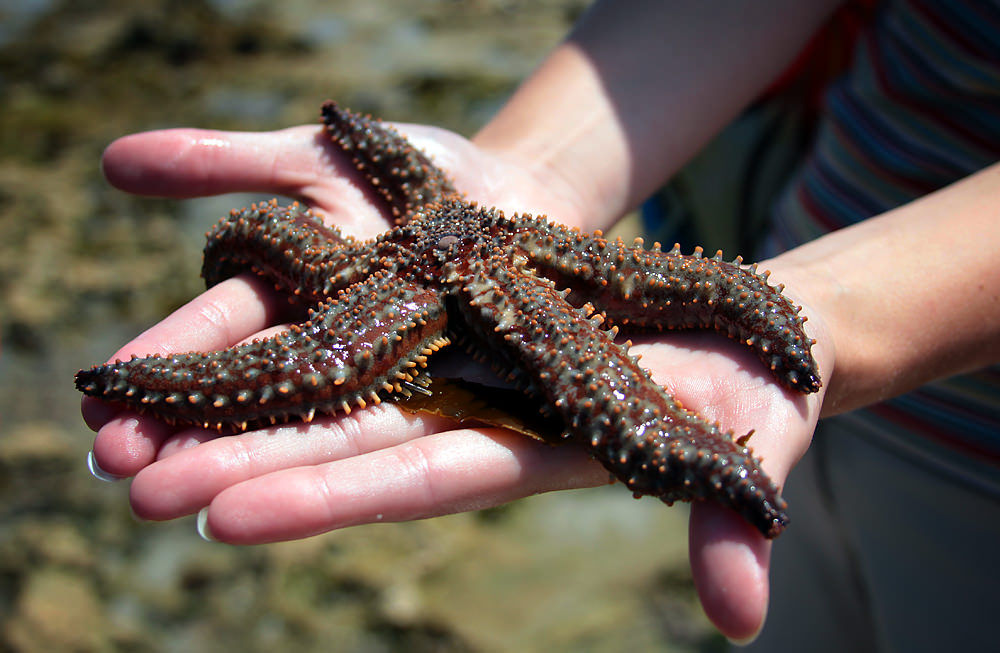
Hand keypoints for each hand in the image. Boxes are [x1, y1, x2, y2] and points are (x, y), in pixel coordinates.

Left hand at [83, 117, 830, 641]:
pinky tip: (227, 322)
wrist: (739, 341)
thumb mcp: (747, 462)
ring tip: (146, 421)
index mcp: (531, 451)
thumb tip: (742, 622)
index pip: (416, 481)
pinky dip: (307, 320)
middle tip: (134, 481)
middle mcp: (483, 411)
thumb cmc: (749, 406)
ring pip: (348, 377)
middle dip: (247, 462)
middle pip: (350, 439)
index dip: (327, 497)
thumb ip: (730, 535)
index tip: (224, 519)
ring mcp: (473, 361)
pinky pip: (381, 311)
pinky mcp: (475, 311)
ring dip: (250, 398)